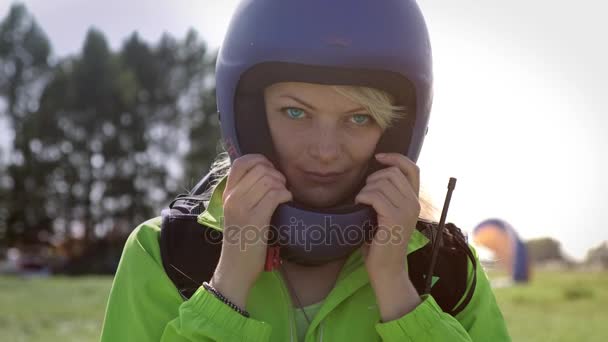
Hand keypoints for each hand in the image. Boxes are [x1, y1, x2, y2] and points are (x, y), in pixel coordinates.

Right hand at [211, 154, 291, 307]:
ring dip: (282, 186)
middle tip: (281, 187)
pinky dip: (286, 195)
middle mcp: (232, 198)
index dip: (259, 160)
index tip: (270, 170)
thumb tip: (266, 174)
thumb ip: (245, 194)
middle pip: (260, 169)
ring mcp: (242, 208)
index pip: (240, 162)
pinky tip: (286, 202)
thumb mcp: (237, 214)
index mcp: (227, 194)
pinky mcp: (256, 219)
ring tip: (283, 196)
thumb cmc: (241, 242)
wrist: (234, 270)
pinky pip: (275, 195)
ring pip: (269, 180)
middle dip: (276, 174)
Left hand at [355, 153, 420, 279]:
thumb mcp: (388, 214)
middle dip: (373, 178)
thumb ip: (389, 196)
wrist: (387, 269)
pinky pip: (375, 196)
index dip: (395, 157)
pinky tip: (359, 206)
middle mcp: (414, 203)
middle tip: (365, 194)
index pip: (412, 168)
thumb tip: (375, 176)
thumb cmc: (382, 242)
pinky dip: (363, 197)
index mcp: (414, 200)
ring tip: (362, 203)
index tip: (379, 157)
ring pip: (382, 183)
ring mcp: (406, 211)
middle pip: (392, 173)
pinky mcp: (394, 219)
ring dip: (366, 189)